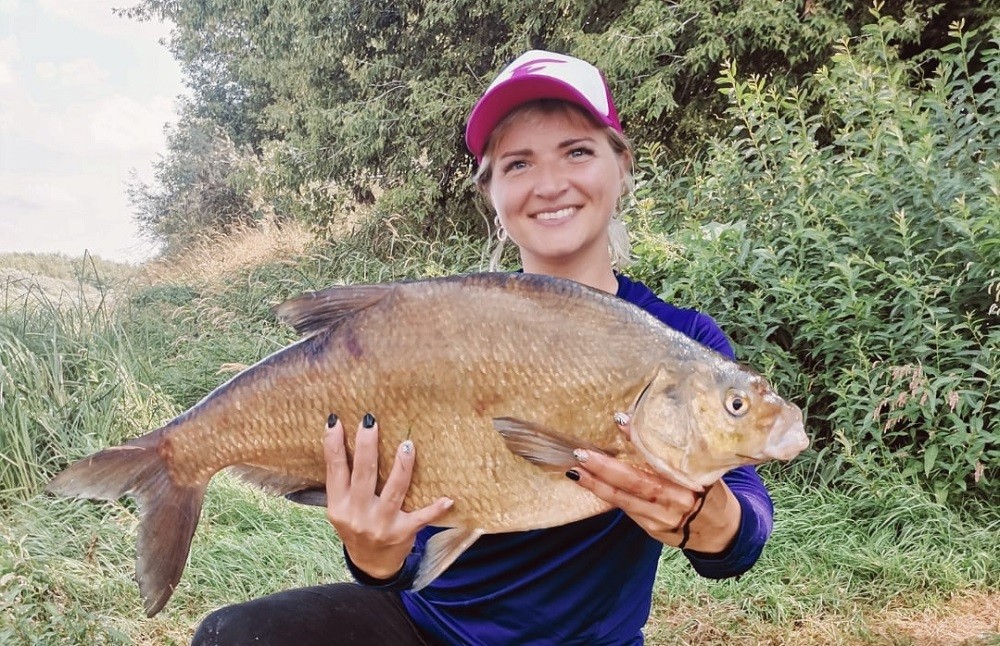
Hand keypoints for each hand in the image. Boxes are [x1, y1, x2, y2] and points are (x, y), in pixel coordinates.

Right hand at [323, 413, 452, 579]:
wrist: (371, 566)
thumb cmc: (357, 527)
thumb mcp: (342, 508)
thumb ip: (344, 482)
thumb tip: (347, 439)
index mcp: (339, 505)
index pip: (334, 470)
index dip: (333, 445)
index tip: (335, 421)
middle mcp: (358, 514)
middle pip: (363, 475)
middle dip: (366, 446)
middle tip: (370, 421)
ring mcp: (381, 524)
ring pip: (393, 490)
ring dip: (401, 467)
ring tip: (407, 445)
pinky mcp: (403, 533)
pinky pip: (421, 518)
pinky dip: (435, 509)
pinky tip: (448, 498)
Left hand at [566, 413, 740, 552]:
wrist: (720, 532)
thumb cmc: (711, 491)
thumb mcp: (703, 469)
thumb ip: (678, 452)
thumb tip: (640, 420)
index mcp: (692, 482)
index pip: (661, 460)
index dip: (639, 443)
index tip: (620, 422)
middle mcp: (676, 502)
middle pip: (636, 484)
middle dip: (606, 469)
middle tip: (582, 453)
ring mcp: (662, 519)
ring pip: (624, 500)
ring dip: (596, 485)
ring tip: (575, 469)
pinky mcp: (651, 529)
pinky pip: (625, 509)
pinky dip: (606, 495)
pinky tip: (588, 482)